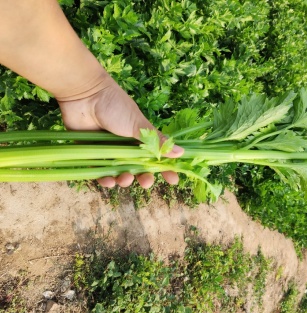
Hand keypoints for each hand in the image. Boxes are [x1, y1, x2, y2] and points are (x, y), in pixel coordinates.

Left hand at [58, 74, 183, 187]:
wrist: (84, 94)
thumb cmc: (115, 106)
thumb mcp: (139, 125)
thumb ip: (157, 141)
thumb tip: (181, 152)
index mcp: (140, 138)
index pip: (156, 156)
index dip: (164, 168)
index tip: (173, 180)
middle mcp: (126, 146)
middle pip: (138, 168)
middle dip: (144, 178)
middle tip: (146, 182)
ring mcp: (109, 151)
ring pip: (120, 173)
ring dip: (125, 180)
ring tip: (124, 179)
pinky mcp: (92, 154)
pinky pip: (100, 172)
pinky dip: (105, 179)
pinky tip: (108, 181)